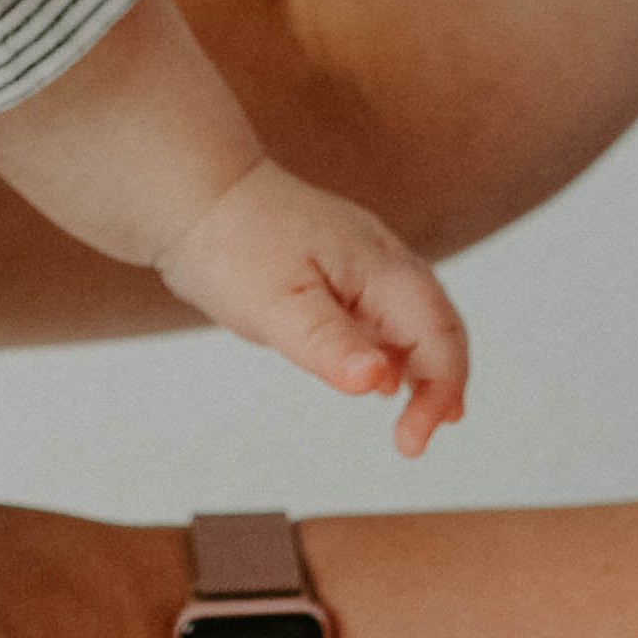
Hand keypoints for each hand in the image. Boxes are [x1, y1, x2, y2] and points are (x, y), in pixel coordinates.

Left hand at [156, 161, 467, 454]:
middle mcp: (384, 261)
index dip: (440, 392)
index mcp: (382, 267)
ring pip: (416, 319)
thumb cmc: (232, 243)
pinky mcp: (338, 270)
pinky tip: (379, 375)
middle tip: (419, 438)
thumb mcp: (277, 305)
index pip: (439, 336)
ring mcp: (363, 263)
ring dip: (425, 367)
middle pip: (440, 326)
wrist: (194, 193)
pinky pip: (384, 312)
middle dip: (443, 383)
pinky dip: (394, 349)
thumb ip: (330, 344)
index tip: (412, 443)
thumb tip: (377, 382)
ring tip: (420, 417)